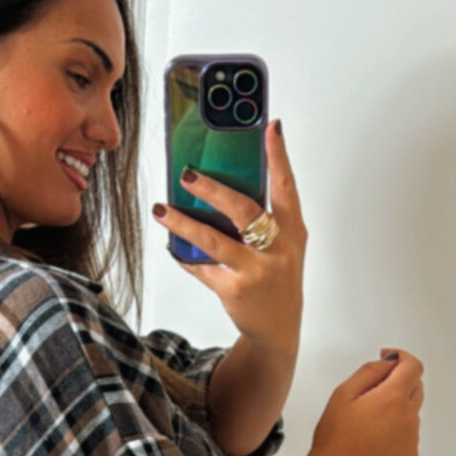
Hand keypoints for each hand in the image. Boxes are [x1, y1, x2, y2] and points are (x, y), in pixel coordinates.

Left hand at [152, 121, 304, 356]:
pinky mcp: (234, 289)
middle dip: (213, 190)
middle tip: (188, 174)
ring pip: (213, 240)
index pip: (287, 186)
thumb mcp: (284, 245)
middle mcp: (277, 249)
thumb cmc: (277, 277)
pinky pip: (201, 267)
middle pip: (243, 210)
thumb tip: (223, 185)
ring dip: (183, 223)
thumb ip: (265, 217)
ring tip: (162, 209)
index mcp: (293, 230)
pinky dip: (183, 255)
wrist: (278, 328)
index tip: (271, 127)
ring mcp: (256, 270)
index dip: (279, 156)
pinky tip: (171, 244)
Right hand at [295, 348, 424, 455]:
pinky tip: (374, 441)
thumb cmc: (334, 438)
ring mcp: (412, 439)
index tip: (389, 358)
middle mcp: (409, 417)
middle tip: (370, 395)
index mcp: (393, 398)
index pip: (414, 366)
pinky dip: (397, 431)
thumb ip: (371, 370)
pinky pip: (409, 434)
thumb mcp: (343, 393)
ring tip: (368, 424)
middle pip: (416, 387)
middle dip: (398, 382)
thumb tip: (391, 362)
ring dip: (397, 408)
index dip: (402, 357)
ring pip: (412, 412)